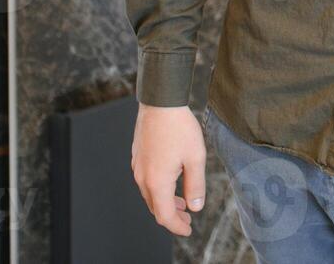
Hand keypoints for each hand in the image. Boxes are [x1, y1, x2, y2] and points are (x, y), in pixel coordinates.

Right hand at [130, 103, 206, 236]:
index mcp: (157, 182)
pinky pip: (146, 182)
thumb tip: (196, 206)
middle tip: (187, 220)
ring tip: (182, 203)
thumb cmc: (179, 128)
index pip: (164, 216)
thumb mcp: (195, 158)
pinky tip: (172, 183)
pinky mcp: (137, 158)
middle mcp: (143, 178)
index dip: (177, 227)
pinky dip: (159, 190)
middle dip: (172, 217)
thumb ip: (196, 185)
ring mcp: (138, 168)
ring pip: (150, 195)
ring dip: (166, 203)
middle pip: (155, 208)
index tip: (188, 230)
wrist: (160, 103)